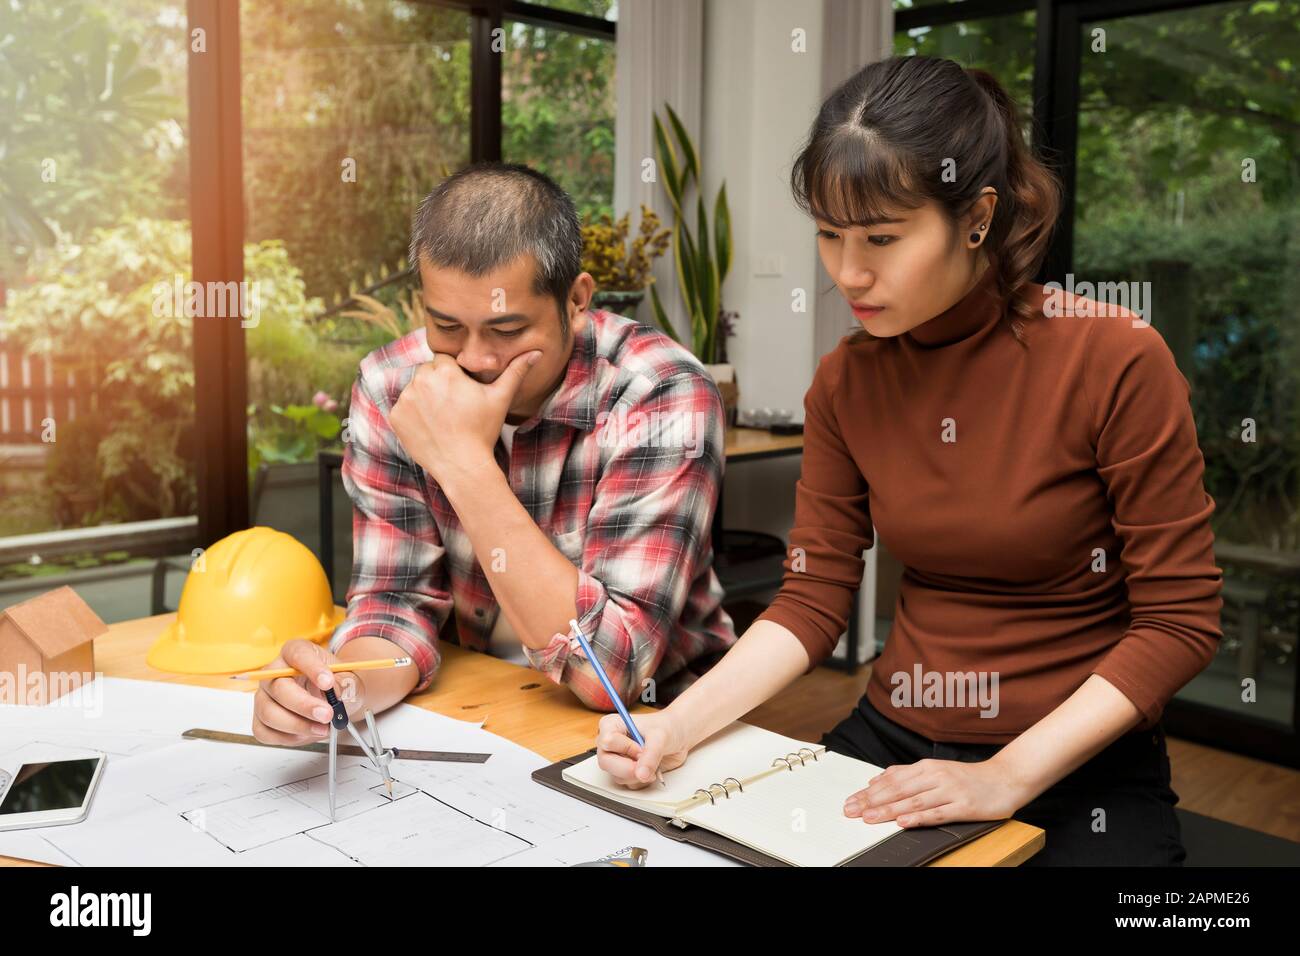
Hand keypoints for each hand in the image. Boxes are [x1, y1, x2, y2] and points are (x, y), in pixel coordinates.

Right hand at [251, 639, 365, 745]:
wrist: (333, 701)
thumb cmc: (336, 685)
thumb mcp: (349, 680)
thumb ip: (346, 683)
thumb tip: (339, 691)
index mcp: (295, 652)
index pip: (297, 654)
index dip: (312, 668)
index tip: (328, 682)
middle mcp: (274, 672)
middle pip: (279, 687)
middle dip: (304, 705)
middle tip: (327, 714)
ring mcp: (264, 696)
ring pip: (269, 713)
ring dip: (297, 725)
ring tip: (322, 728)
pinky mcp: (260, 719)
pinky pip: (264, 732)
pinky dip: (287, 737)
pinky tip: (306, 734)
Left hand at [390, 350, 541, 482]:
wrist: (462, 465)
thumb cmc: (483, 431)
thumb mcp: (500, 399)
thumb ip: (515, 371)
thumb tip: (536, 352)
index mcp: (446, 372)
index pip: (444, 360)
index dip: (453, 374)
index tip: (461, 391)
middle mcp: (422, 381)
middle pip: (427, 372)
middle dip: (437, 383)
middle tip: (452, 405)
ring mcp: (406, 399)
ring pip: (414, 388)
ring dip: (424, 397)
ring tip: (442, 417)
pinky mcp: (396, 416)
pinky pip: (403, 407)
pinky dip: (413, 414)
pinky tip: (430, 427)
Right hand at [595, 710, 689, 788]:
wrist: (678, 736)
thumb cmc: (666, 727)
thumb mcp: (659, 737)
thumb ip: (650, 755)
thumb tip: (641, 774)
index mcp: (611, 726)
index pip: (608, 742)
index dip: (627, 748)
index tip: (642, 748)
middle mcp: (610, 744)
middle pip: (606, 763)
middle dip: (629, 767)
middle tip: (646, 765)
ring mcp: (617, 760)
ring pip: (617, 777)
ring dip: (637, 775)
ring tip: (651, 764)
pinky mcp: (626, 772)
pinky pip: (628, 785)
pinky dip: (642, 781)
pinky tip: (651, 770)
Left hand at [842, 755, 1025, 827]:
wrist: (1005, 778)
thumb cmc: (968, 778)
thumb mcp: (935, 770)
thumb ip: (908, 775)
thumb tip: (878, 780)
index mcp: (926, 767)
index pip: (891, 780)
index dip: (869, 791)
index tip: (850, 801)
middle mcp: (935, 776)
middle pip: (898, 789)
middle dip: (871, 801)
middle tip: (851, 810)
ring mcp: (949, 791)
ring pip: (913, 801)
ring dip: (889, 810)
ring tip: (869, 818)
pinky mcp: (963, 806)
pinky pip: (938, 813)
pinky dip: (919, 817)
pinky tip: (903, 821)